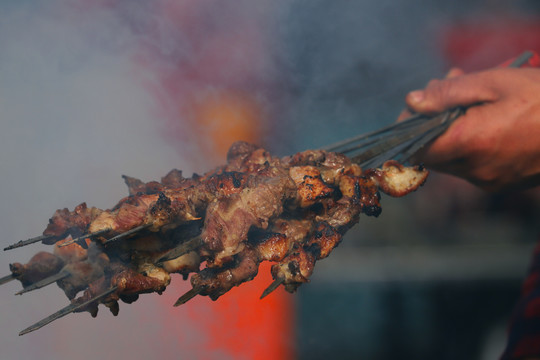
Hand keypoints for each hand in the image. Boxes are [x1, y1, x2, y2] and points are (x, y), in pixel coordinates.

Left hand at [400, 67, 539, 190]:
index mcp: (470, 144)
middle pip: (431, 154)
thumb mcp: (495, 83)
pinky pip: (471, 166)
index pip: (416, 149)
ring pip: (450, 159)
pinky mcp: (501, 184)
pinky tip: (486, 117)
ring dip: (450, 130)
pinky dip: (469, 143)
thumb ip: (448, 94)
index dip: (409, 129)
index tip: (418, 108)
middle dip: (432, 122)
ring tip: (472, 98)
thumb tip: (412, 103)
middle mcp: (476, 171)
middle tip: (448, 89)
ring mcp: (489, 181)